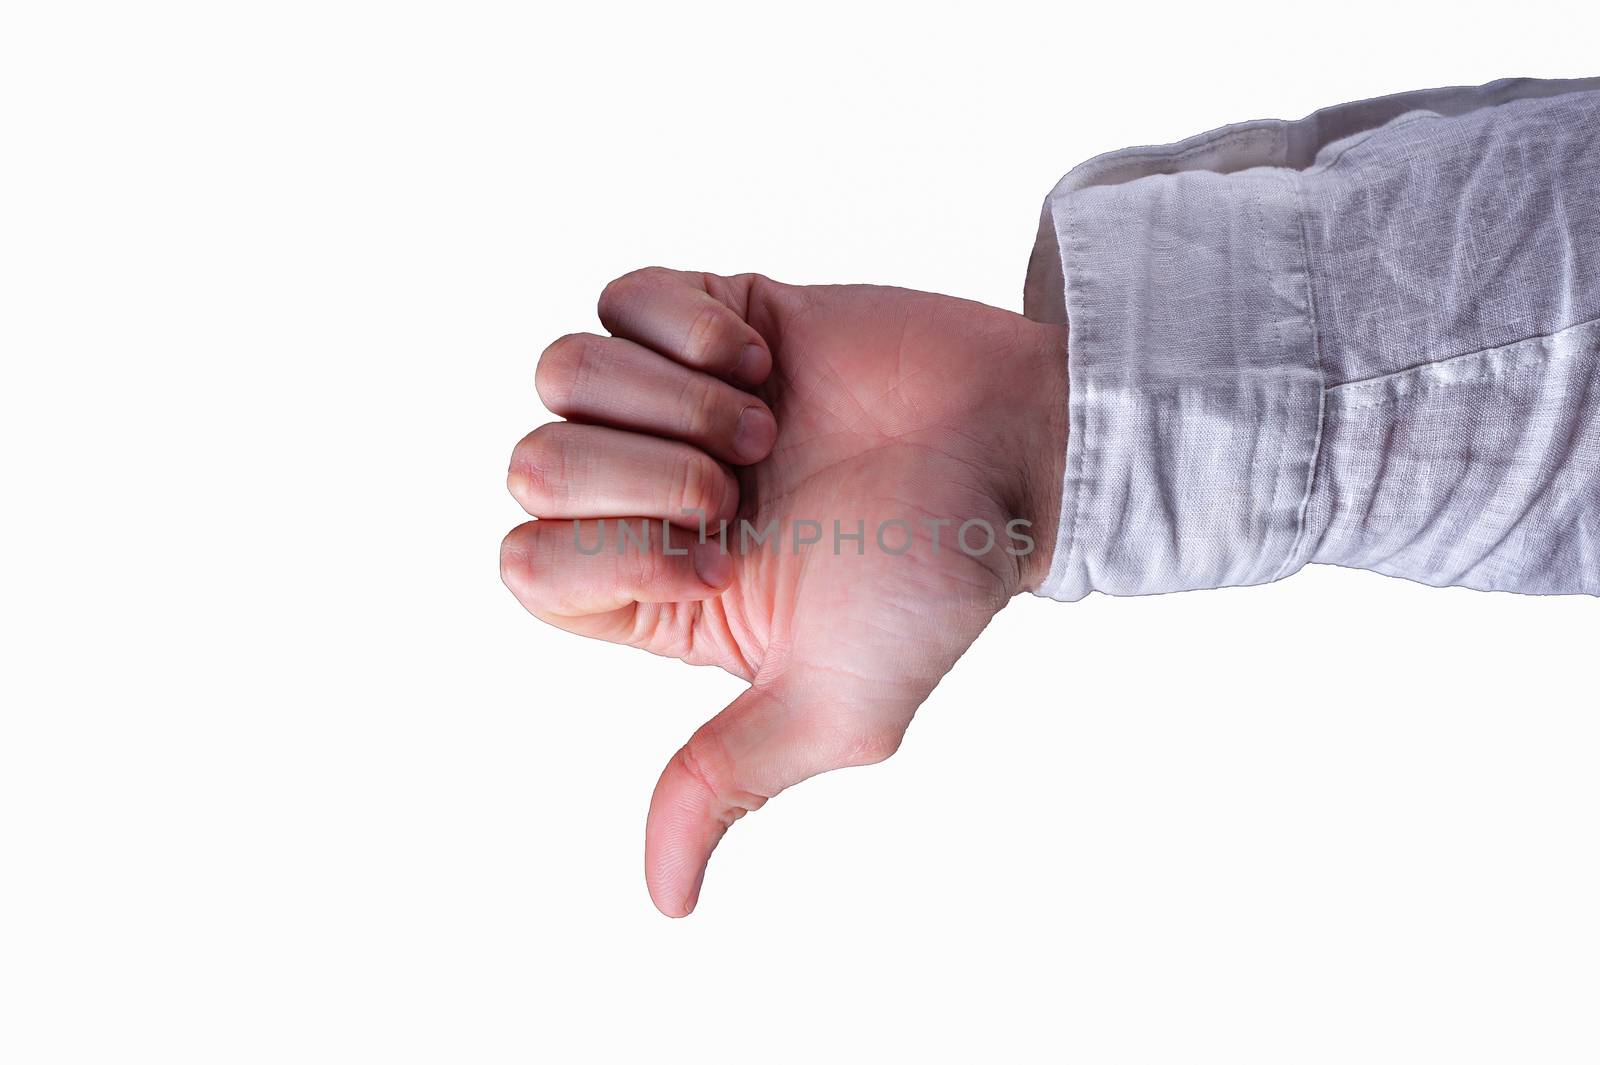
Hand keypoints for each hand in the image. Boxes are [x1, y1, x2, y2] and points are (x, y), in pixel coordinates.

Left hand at [502, 268, 1066, 914]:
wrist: (1016, 447)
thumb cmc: (936, 579)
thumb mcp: (834, 705)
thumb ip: (723, 778)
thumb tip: (665, 901)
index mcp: (656, 594)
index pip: (527, 566)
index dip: (612, 553)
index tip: (724, 552)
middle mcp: (647, 499)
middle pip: (529, 465)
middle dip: (643, 469)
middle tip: (746, 483)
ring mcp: (671, 402)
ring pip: (558, 372)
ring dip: (668, 394)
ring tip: (762, 420)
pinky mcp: (708, 315)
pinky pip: (618, 296)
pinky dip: (687, 322)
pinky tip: (766, 358)